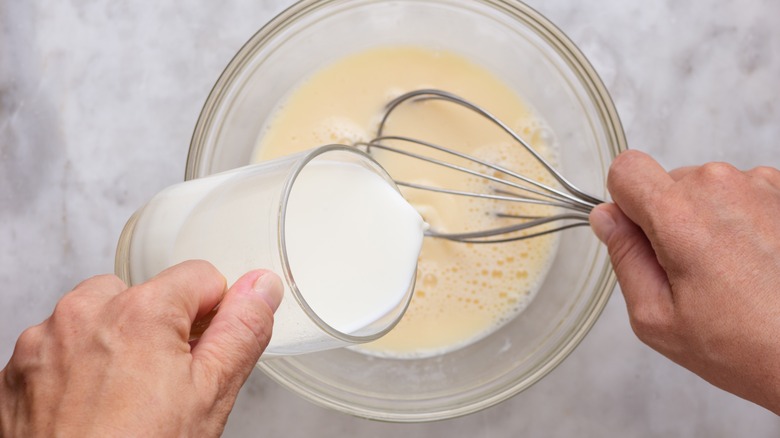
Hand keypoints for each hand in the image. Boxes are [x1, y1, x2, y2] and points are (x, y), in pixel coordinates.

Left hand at [0, 260, 282, 436]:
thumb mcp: (212, 394)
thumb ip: (242, 330)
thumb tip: (261, 287)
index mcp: (140, 311)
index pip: (200, 277)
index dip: (213, 316)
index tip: (203, 354)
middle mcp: (84, 313)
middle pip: (146, 295)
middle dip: (161, 329)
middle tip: (166, 385)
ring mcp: (44, 341)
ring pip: (100, 316)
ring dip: (117, 343)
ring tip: (126, 399)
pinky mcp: (19, 369)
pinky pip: (62, 345)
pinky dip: (79, 366)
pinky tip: (93, 407)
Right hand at [589, 150, 779, 413]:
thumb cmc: (746, 345)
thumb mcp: (657, 317)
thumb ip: (624, 258)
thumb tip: (607, 219)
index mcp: (679, 214)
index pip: (626, 169)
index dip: (624, 201)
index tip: (638, 234)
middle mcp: (720, 186)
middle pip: (668, 183)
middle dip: (668, 219)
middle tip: (691, 273)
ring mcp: (761, 185)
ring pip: (706, 189)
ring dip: (708, 220)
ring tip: (731, 272)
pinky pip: (743, 194)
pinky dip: (742, 221)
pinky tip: (756, 262)